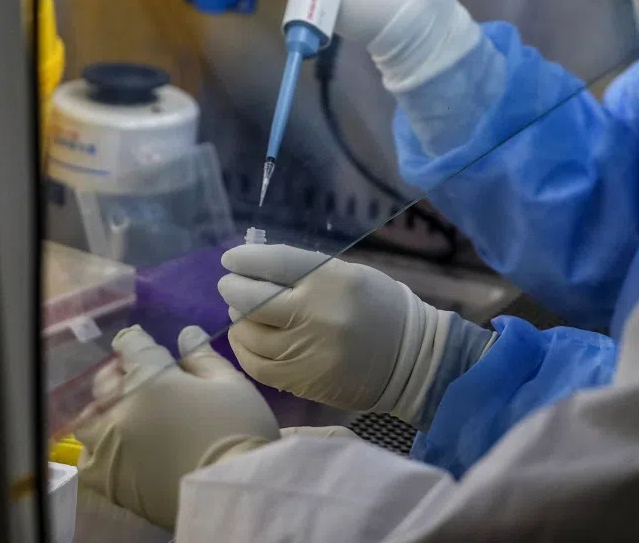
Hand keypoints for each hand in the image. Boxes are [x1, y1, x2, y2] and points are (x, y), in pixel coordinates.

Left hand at [74, 325, 279, 530]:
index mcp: (151, 380)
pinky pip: (89, 458)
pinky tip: (117, 447)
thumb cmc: (237, 430)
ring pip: (89, 420)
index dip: (134, 340)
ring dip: (102, 410)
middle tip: (135, 376)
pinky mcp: (109, 480)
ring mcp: (110, 447)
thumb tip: (186, 335)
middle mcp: (121, 409)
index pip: (131, 347)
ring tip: (122, 414)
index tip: (136, 340)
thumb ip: (203, 359)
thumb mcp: (230, 385)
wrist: (231, 491)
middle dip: (119, 374)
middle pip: (105, 382)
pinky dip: (98, 447)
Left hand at [220, 243, 493, 427]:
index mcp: (331, 280)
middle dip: (233, 288)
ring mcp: (306, 349)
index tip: (231, 259)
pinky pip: (257, 365)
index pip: (273, 263)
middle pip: (253, 299)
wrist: (410, 358)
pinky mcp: (302, 379)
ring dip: (237, 320)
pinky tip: (246, 340)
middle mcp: (315, 313)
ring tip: (237, 313)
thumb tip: (256, 267)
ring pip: (250, 334)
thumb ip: (305, 273)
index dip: (245, 259)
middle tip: (228, 285)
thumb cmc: (379, 307)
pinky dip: (244, 350)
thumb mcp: (349, 275)